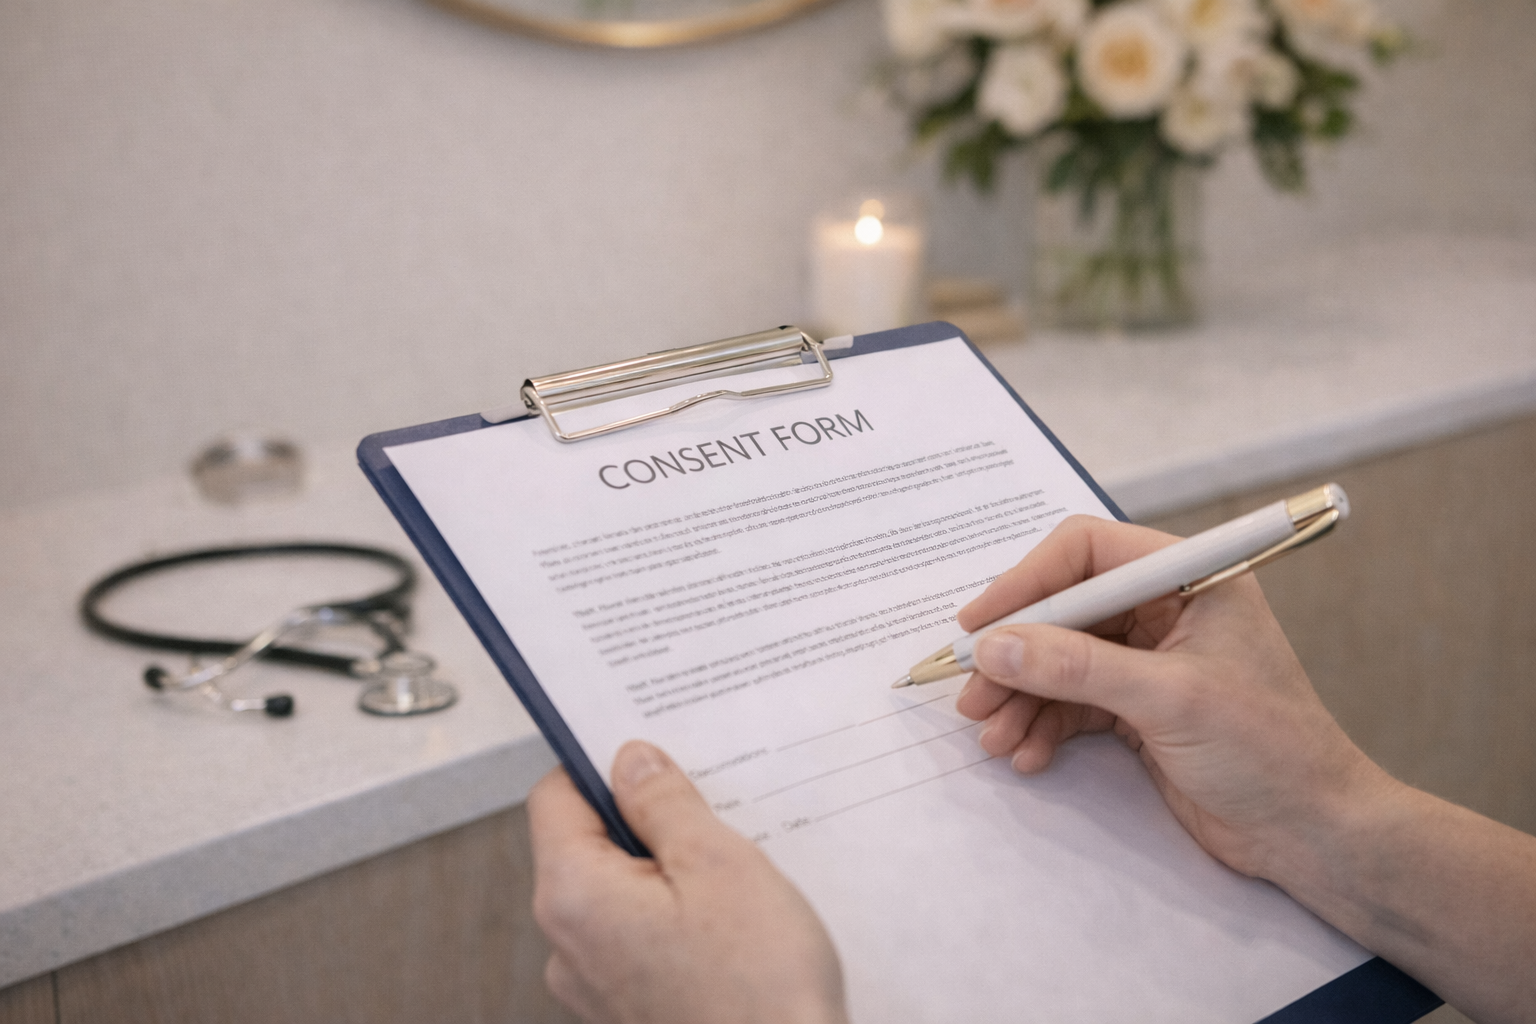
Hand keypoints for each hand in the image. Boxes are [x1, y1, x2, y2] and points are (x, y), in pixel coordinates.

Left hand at [528, 740, 848, 1023]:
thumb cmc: (758, 988)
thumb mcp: (718, 863)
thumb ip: (664, 803)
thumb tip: (631, 762)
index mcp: (572, 896)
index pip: (555, 798)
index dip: (601, 765)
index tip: (654, 752)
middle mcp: (566, 946)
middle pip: (589, 846)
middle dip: (647, 820)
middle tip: (714, 810)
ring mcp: (595, 987)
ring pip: (621, 894)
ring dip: (669, 873)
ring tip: (734, 873)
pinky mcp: (629, 1012)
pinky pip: (640, 940)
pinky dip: (676, 919)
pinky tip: (732, 923)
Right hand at [952, 513, 1385, 880]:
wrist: (1312, 833)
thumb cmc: (1268, 749)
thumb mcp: (1167, 698)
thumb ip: (1076, 667)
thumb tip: (995, 645)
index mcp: (1188, 578)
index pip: (1087, 552)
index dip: (1027, 582)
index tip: (980, 625)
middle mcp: (1165, 609)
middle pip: (1063, 610)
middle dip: (1016, 654)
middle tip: (972, 695)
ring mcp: (1149, 661)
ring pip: (1059, 661)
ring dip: (1021, 697)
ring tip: (992, 737)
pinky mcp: (1138, 709)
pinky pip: (1071, 703)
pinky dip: (1042, 727)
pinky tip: (1026, 755)